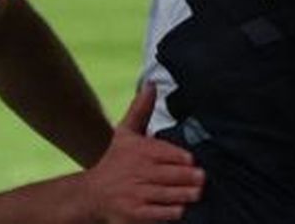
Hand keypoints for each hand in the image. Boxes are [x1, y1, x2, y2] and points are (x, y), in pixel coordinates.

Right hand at [80, 85, 204, 222]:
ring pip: (169, 194)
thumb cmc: (115, 160)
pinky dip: (173, 211)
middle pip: (172, 175)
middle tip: (202, 178)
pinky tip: (181, 208)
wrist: (92, 194)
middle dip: (190, 177)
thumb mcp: (125, 133)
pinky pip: (160, 213)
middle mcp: (138, 172)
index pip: (168, 153)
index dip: (184, 159)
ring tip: (197, 193)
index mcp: (140, 150)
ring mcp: (137, 194)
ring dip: (186, 194)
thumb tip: (151, 83)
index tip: (193, 161)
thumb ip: (141, 109)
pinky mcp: (136, 214)